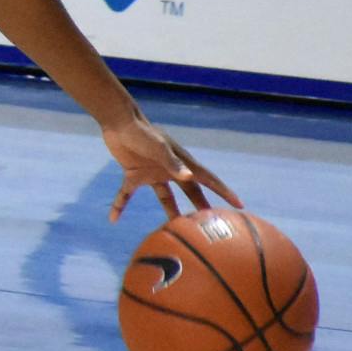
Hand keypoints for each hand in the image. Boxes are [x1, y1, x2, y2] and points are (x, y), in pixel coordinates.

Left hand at [102, 115, 240, 222]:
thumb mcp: (158, 148)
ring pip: (164, 197)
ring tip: (175, 228)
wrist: (119, 122)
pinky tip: (113, 219)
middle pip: (189, 191)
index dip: (223, 192)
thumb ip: (172, 162)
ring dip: (169, 211)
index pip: (207, 179)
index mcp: (181, 163)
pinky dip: (120, 205)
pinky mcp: (132, 174)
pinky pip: (126, 194)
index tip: (239, 205)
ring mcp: (151, 173)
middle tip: (211, 223)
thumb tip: (189, 178)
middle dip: (200, 206)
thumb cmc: (142, 133)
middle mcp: (169, 170)